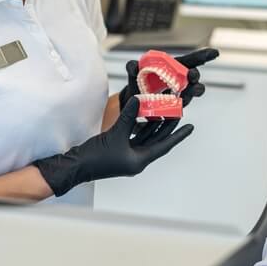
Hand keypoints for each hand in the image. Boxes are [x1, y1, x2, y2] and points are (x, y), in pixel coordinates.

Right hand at [35, 98, 192, 195]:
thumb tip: (139, 99)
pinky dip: (139, 125)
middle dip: (167, 126)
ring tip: (165, 110)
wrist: (75, 165)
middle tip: (179, 112)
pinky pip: (134, 135)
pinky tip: (144, 114)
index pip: (164, 146)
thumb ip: (129, 116)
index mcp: (139, 161)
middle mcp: (136, 159)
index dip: (178, 135)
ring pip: (145, 137)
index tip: (190, 127)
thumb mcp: (115, 134)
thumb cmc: (95, 157)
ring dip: (154, 124)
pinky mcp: (118, 150)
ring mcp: (127, 155)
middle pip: (157, 140)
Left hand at [118, 47, 220, 109]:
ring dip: (192, 92)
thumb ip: (132, 67)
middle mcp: (181, 79)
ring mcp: (180, 94)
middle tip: (191, 75)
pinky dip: (180, 106)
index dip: (204, 56)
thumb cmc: (137, 81)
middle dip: (194, 76)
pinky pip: (181, 106)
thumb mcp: (133, 73)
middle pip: (194, 77)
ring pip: (192, 93)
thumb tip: (132, 65)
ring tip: (189, 92)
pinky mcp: (175, 107)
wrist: (133, 101)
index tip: (215, 53)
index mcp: (174, 66)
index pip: (192, 60)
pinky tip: (177, 106)